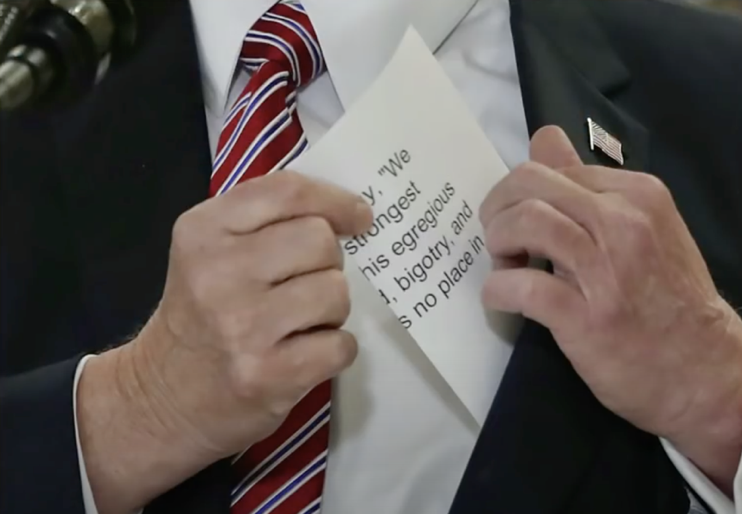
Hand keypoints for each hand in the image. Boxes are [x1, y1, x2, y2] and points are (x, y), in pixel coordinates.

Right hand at [138, 170, 371, 456]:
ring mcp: (244, 327)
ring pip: (335, 292)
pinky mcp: (269, 375)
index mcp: (203, 230)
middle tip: (306, 284)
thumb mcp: (209, 251)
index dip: (335, 200)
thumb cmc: (200, 314)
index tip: (359, 217)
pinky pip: (341, 344)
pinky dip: (334, 349)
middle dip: (327, 263)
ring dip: (332, 308)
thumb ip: (265, 221)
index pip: (288, 191)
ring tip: (302, 322)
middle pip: (320, 241)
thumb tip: (349, 213)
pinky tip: (305, 353)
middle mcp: (219, 273)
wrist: (163, 395)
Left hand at [479, 126, 741, 491]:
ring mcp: (605, 269)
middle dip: (497, 209)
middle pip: (529, 184)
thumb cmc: (667, 299)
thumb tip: (544, 139)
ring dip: (497, 244)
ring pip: (524, 223)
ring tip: (505, 266)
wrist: (704, 370)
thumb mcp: (640, 228)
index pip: (550, 168)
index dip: (519, 194)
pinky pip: (520, 285)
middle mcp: (623, 222)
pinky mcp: (585, 316)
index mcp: (636, 194)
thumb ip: (588, 184)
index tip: (518, 222)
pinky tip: (500, 299)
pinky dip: (496, 289)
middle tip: (499, 239)